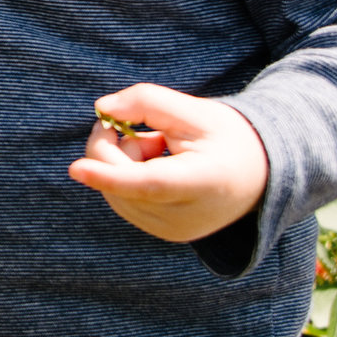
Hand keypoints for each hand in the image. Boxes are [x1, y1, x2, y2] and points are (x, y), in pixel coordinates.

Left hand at [67, 82, 268, 244]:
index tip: (76, 168)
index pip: (150, 184)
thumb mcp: (195, 110)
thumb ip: (148, 101)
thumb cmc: (227, 138)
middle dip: (118, 146)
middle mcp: (185, 216)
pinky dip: (128, 178)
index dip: (111, 175)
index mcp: (204, 182)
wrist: (260, 176)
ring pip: (115, 191)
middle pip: (122, 180)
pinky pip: (123, 201)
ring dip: (124, 162)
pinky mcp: (163, 234)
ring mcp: (172, 231)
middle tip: (146, 130)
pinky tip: (160, 167)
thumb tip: (102, 108)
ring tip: (162, 150)